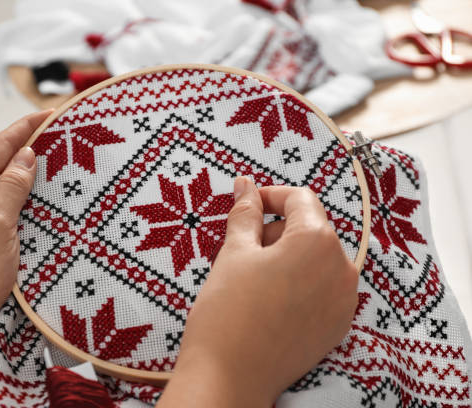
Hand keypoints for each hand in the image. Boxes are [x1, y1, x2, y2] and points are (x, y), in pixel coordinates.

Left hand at [0, 110, 51, 375]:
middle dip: (32, 147)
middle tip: (64, 136)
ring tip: (63, 163)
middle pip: (3, 162)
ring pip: (9, 186)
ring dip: (33, 175)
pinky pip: (11, 208)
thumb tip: (26, 156)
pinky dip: (30, 200)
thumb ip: (12, 187)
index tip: (52, 113)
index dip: (26, 128)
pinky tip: (49, 200)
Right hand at [158, 178, 358, 406]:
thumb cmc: (227, 312)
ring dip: (288, 255)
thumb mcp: (234, 253)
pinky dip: (300, 282)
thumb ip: (246, 213)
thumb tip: (246, 185)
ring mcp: (344, 300)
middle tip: (241, 248)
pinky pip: (323, 287)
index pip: (300, 199)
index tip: (247, 206)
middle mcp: (342, 268)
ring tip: (253, 277)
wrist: (230, 377)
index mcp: (318, 241)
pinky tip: (270, 299)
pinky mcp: (338, 325)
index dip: (270, 196)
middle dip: (277, 230)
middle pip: (310, 228)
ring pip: (317, 258)